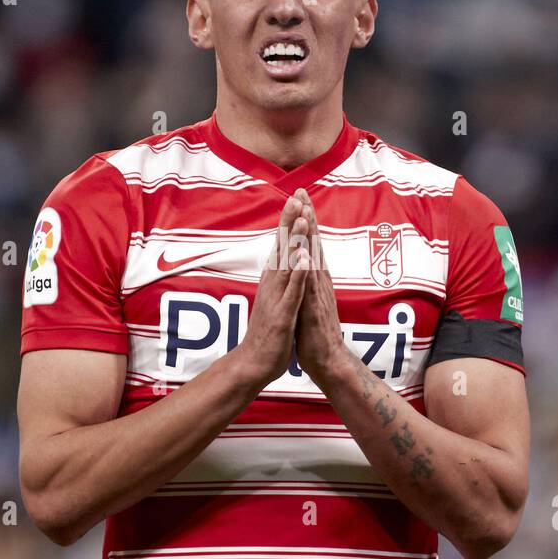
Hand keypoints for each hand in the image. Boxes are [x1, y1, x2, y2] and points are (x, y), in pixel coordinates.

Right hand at [232, 193, 310, 387]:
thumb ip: (279, 277)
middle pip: (282, 248)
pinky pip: (292, 292)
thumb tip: (282, 258)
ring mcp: (277, 299)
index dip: (288, 221)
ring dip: (294, 242)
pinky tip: (304, 260)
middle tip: (296, 196)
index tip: (296, 198)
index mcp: (272, 279)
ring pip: (286, 265)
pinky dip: (298, 275)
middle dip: (290, 221)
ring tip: (301, 219)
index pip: (281, 245)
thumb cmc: (267, 331)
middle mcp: (272, 284)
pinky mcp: (282, 315)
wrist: (254, 363)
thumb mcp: (275, 298)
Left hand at [290, 188, 351, 384]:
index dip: (304, 220)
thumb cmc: (316, 334)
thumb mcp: (310, 301)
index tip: (299, 197)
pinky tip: (304, 254)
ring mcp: (317, 294)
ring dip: (308, 236)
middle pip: (313, 244)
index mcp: (315, 279)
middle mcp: (319, 282)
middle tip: (303, 192)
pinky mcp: (313, 310)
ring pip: (312, 259)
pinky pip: (309, 286)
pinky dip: (307, 269)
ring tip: (305, 211)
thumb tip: (306, 265)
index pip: (309, 244)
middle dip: (307, 217)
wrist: (328, 361)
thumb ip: (309, 282)